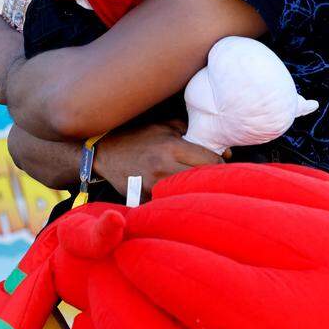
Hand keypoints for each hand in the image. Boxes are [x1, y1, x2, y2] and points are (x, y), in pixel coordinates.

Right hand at [93, 121, 224, 200]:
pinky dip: (176, 201)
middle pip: (202, 180)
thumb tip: (221, 149)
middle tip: (216, 177)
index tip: (224, 162)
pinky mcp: (144, 199)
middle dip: (213, 179)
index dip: (222, 163)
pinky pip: (167, 203)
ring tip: (200, 187)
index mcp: (171, 147)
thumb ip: (191, 131)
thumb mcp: (165, 125)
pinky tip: (179, 196)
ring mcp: (153, 187)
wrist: (104, 152)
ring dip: (196, 191)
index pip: (210, 160)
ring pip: (187, 195)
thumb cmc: (139, 136)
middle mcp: (163, 168)